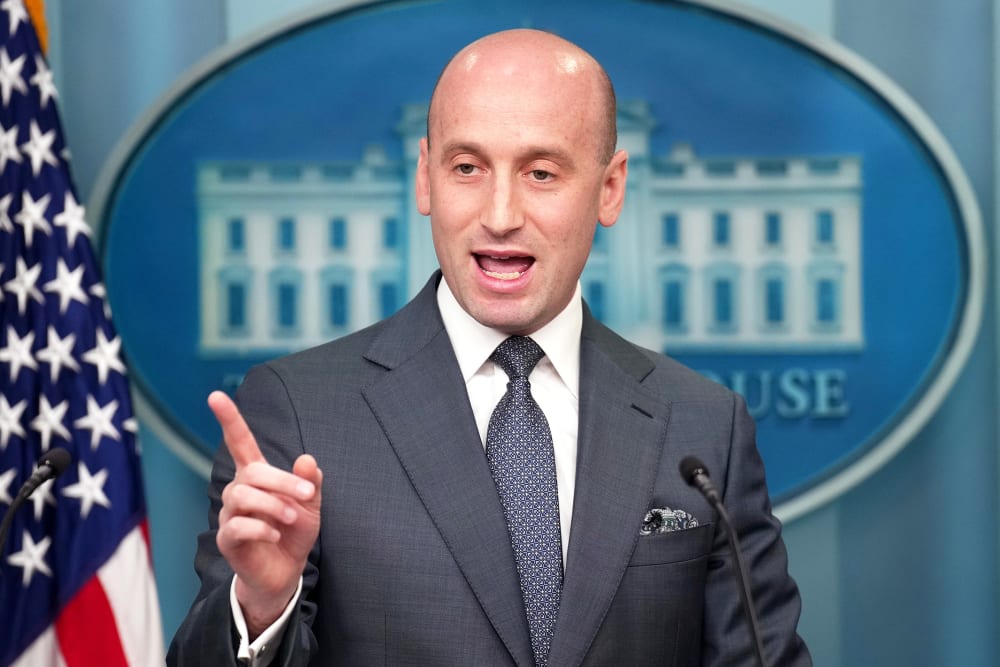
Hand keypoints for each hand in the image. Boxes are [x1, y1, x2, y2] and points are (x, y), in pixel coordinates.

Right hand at [208, 390, 322, 637]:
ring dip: (272, 504)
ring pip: (242, 497)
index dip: (229, 419)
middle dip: (282, 482)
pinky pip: (236, 526)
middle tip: (308, 496)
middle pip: (252, 473)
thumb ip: (310, 482)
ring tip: (290, 518)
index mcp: (256, 476)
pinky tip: (275, 535)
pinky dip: (260, 528)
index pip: (240, 442)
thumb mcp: (310, 505)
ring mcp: (229, 514)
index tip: (215, 395)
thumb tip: (308, 459)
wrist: (285, 571)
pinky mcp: (227, 539)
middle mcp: (238, 491)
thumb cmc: (293, 532)